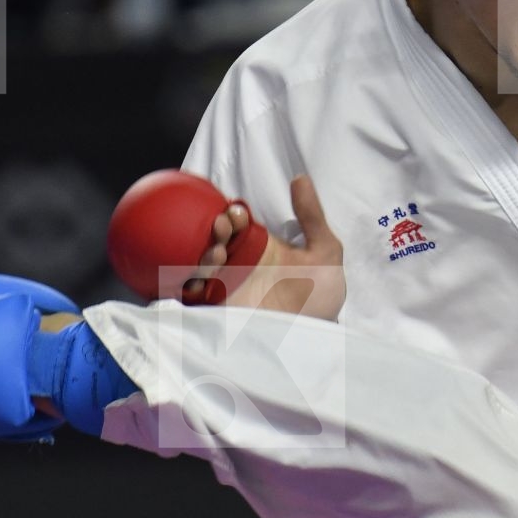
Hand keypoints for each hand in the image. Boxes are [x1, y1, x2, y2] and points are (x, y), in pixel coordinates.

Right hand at [185, 175, 346, 319]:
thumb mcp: (325, 252)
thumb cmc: (320, 296)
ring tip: (218, 253)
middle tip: (223, 225)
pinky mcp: (219, 309)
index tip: (238, 211)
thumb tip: (300, 178)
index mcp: (259, 248)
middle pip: (215, 239)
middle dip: (214, 229)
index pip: (236, 224)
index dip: (233, 214)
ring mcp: (227, 286)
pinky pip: (194, 294)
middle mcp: (239, 264)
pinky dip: (192, 284)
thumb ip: (312, 216)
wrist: (315, 340)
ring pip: (201, 264)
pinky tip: (204, 279)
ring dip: (204, 254)